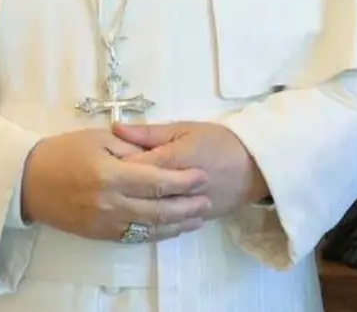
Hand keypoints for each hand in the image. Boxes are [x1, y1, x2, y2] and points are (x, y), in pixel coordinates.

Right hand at [20, 128, 210, 241]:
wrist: (28, 182)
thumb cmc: (65, 152)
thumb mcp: (99, 139)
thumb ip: (132, 147)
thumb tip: (159, 156)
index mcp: (112, 174)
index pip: (157, 182)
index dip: (184, 181)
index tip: (203, 176)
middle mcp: (110, 203)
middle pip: (158, 209)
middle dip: (187, 206)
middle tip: (207, 200)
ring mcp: (104, 222)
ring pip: (149, 228)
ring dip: (176, 224)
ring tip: (197, 218)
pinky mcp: (99, 234)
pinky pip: (133, 237)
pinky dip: (155, 234)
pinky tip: (170, 228)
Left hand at [114, 121, 268, 220]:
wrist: (256, 164)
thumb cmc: (220, 140)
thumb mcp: (186, 129)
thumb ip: (150, 133)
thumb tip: (117, 129)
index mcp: (172, 159)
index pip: (134, 166)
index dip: (116, 165)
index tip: (101, 161)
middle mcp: (176, 188)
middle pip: (138, 193)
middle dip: (119, 191)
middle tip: (104, 185)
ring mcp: (185, 207)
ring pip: (150, 215)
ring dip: (130, 211)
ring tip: (116, 205)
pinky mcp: (192, 221)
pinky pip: (165, 228)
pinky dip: (148, 226)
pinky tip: (135, 222)